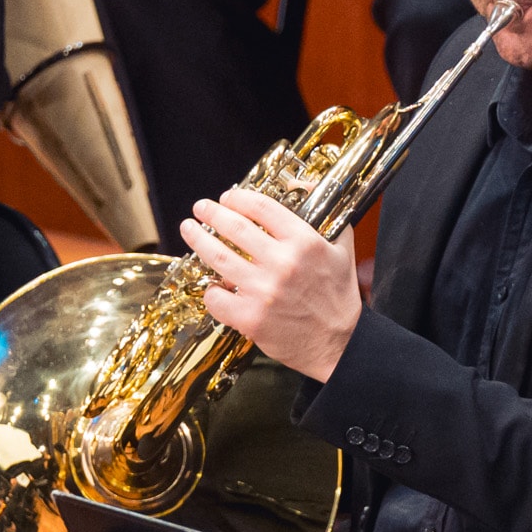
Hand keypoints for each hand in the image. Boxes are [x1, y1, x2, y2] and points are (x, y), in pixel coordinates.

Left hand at [181, 187, 362, 382]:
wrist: (340, 344)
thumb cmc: (339, 297)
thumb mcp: (342, 249)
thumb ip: (326, 217)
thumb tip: (303, 187)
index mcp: (304, 242)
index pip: (262, 207)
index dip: (239, 198)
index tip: (228, 197)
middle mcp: (282, 263)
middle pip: (234, 227)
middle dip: (212, 212)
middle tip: (201, 207)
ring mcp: (263, 292)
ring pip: (218, 257)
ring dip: (198, 240)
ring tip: (189, 229)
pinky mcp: (250, 318)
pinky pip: (216, 297)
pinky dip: (210, 289)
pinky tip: (211, 284)